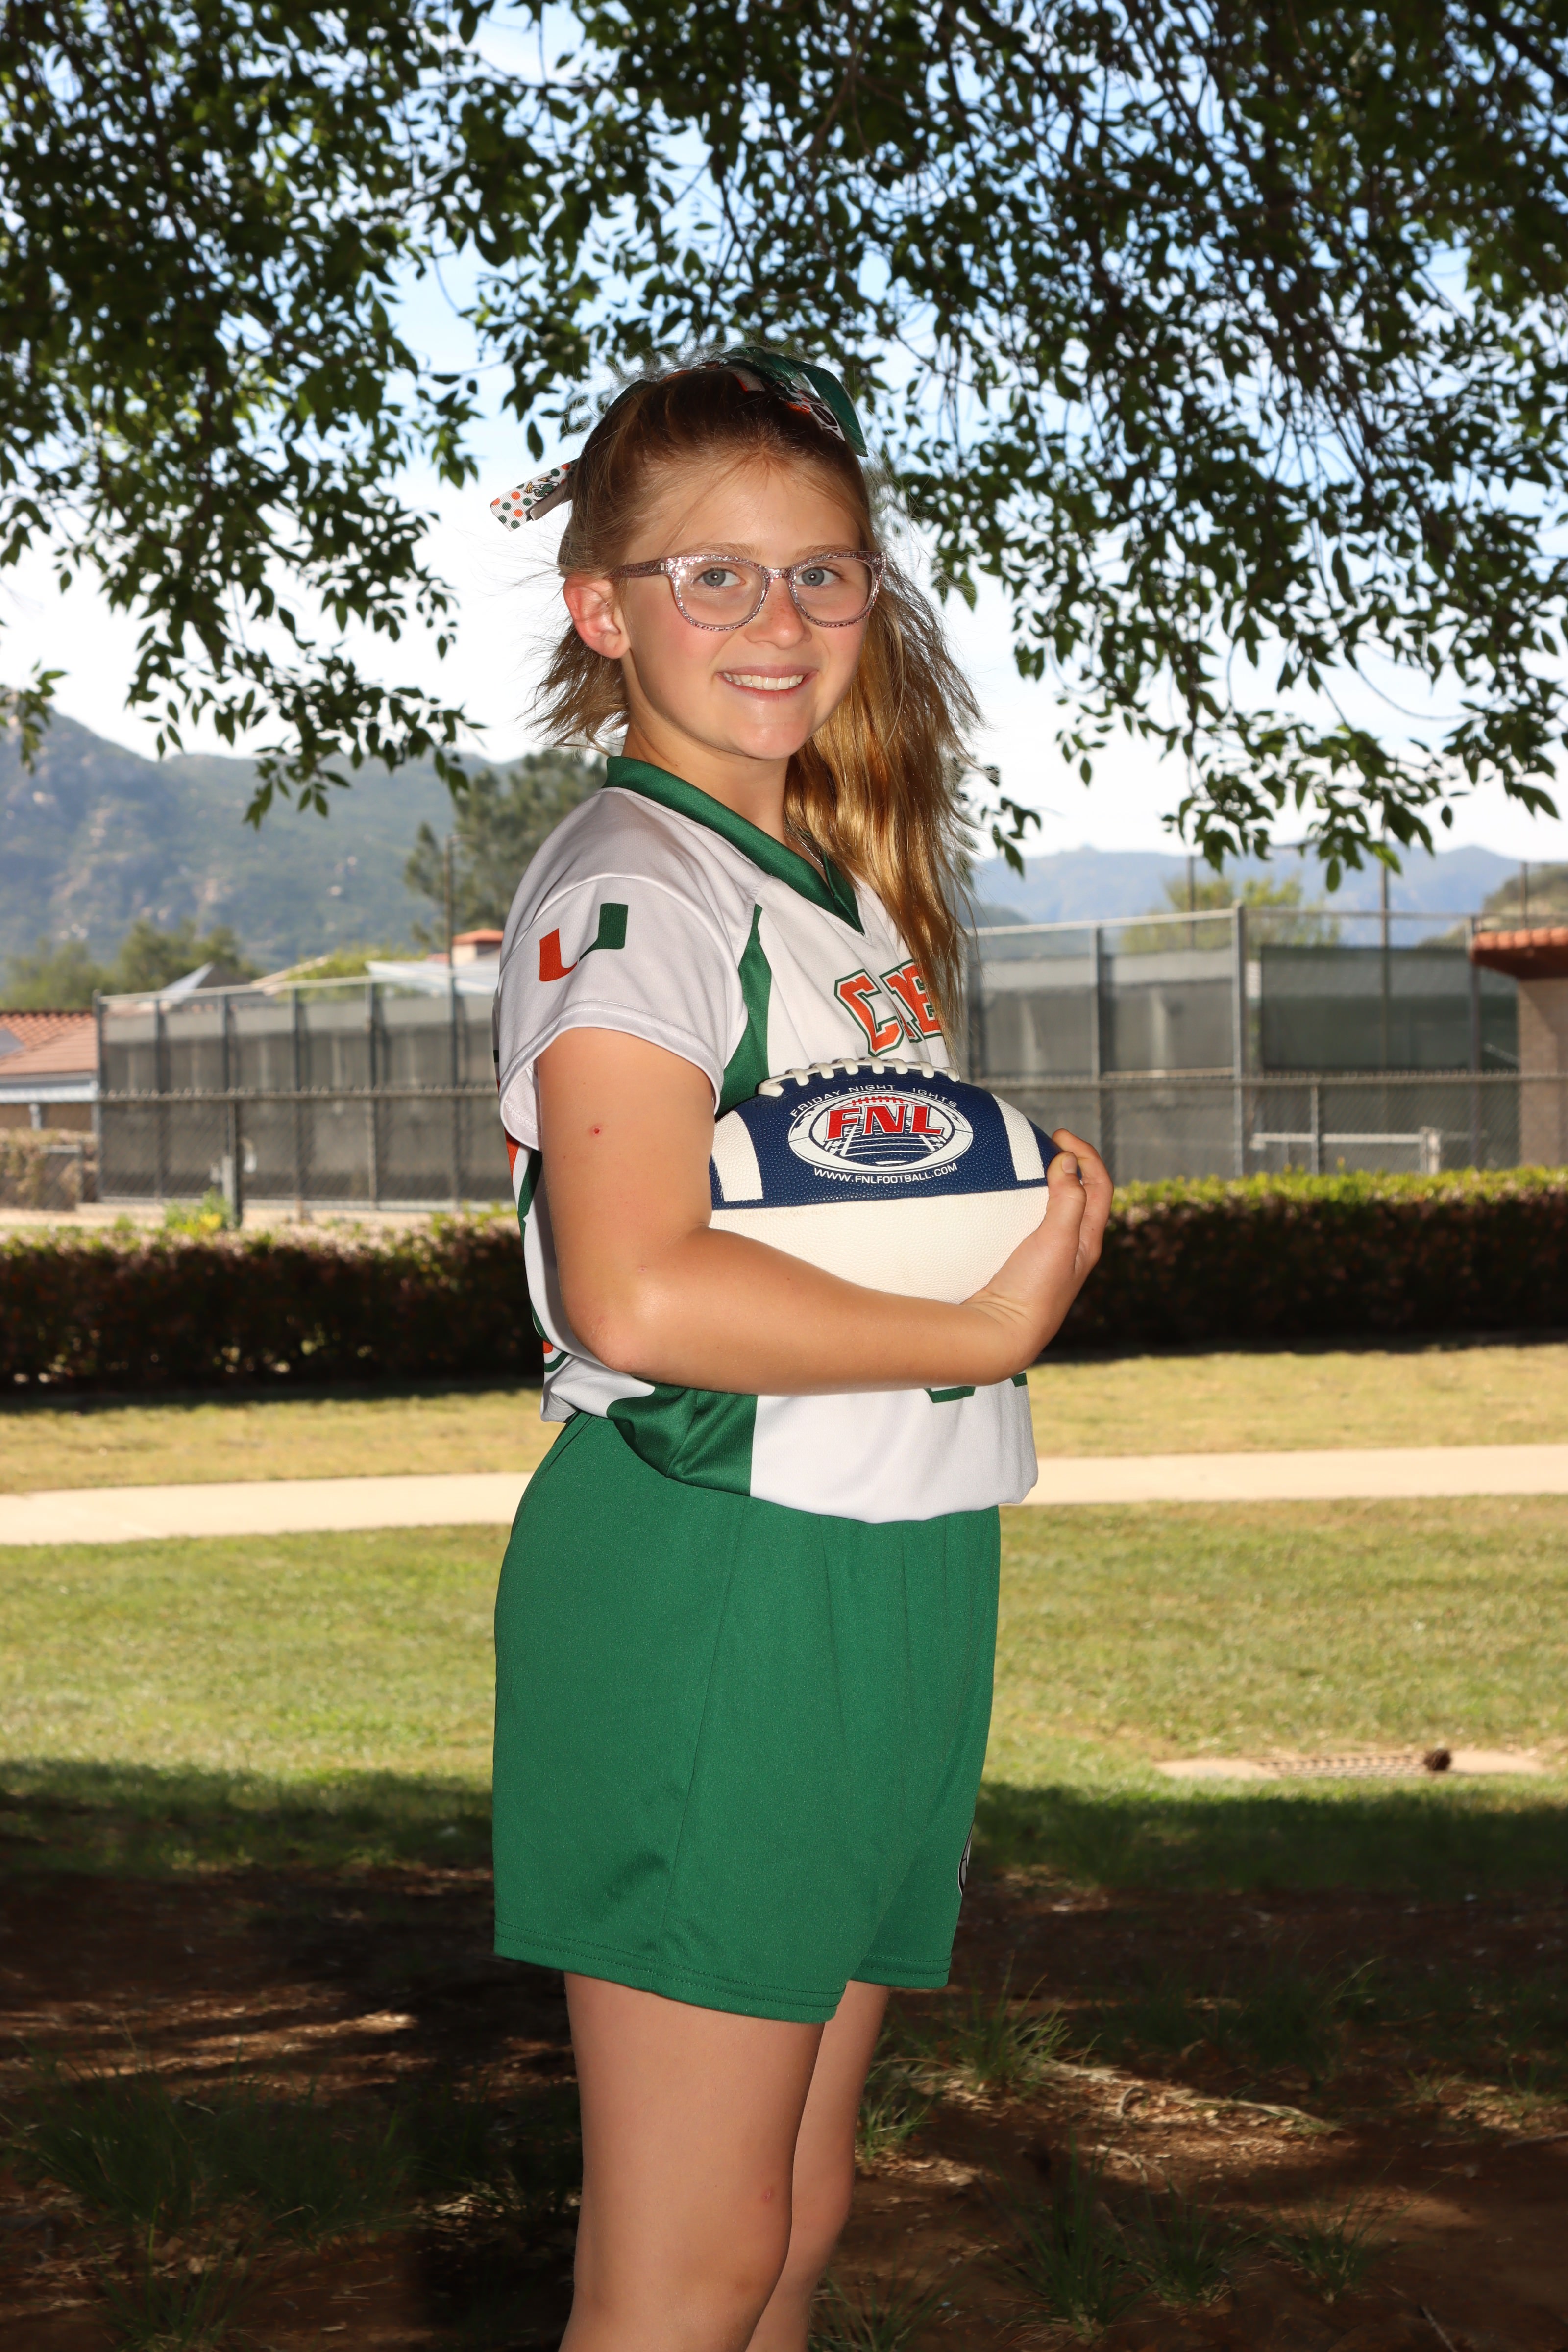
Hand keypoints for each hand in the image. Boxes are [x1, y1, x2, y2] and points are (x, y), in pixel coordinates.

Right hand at [960, 1130, 1111, 1378]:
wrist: (1002, 1335)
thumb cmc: (1033, 1291)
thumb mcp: (1056, 1240)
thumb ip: (1067, 1200)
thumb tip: (1068, 1161)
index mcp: (1087, 1241)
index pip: (1100, 1186)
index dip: (1087, 1155)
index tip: (1059, 1136)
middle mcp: (1073, 1249)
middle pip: (1083, 1195)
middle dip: (1070, 1164)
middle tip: (1044, 1144)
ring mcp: (1048, 1258)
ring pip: (1057, 1210)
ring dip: (1048, 1183)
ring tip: (1024, 1166)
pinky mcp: (1023, 1265)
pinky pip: (1031, 1224)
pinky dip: (1025, 1204)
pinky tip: (1001, 1201)